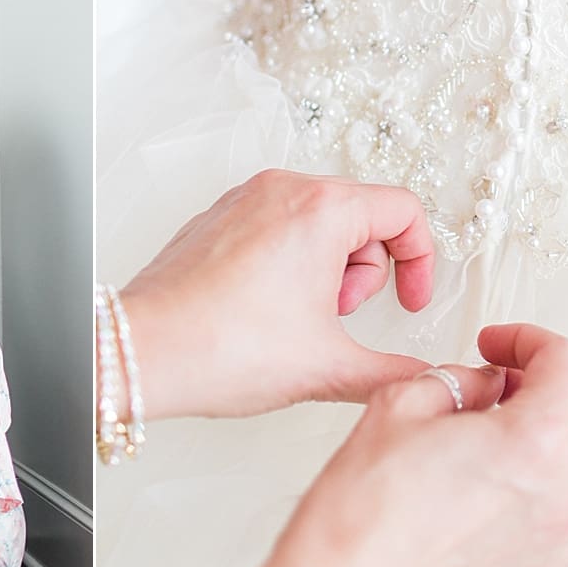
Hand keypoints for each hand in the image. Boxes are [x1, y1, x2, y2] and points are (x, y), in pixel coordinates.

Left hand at [118, 170, 438, 418]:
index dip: (421, 261)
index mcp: (320, 209)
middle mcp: (282, 189)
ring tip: (301, 318)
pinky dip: (290, 262)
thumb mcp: (327, 368)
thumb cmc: (220, 347)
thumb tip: (424, 378)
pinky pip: (277, 225)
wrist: (143, 351)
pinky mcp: (218, 218)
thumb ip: (394, 373)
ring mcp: (245, 199)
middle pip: (362, 214)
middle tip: (337, 316)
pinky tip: (269, 310)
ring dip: (328, 270)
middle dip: (365, 272)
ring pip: (318, 220)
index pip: (404, 211)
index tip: (409, 299)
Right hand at [266, 323, 567, 566]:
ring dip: (553, 441)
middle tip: (501, 385)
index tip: (499, 344)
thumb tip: (481, 387)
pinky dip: (544, 491)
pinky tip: (492, 487)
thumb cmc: (363, 513)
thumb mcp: (398, 405)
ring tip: (492, 436)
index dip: (528, 340)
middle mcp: (559, 496)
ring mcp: (553, 542)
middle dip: (552, 389)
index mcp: (533, 443)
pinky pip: (565, 518)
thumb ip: (455, 381)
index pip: (565, 365)